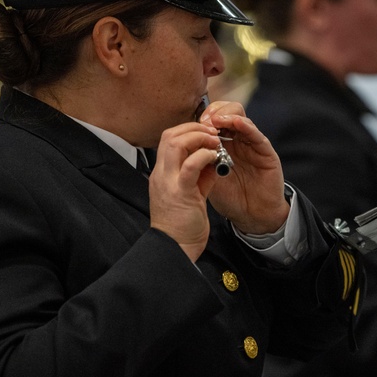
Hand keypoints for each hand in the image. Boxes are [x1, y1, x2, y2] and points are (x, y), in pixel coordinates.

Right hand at [149, 121, 226, 261]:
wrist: (176, 248)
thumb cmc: (183, 224)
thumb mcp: (191, 193)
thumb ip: (199, 175)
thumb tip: (212, 158)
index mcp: (162, 174)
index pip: (168, 139)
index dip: (188, 131)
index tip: (207, 134)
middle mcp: (161, 174)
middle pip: (169, 135)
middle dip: (193, 128)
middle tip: (212, 133)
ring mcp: (168, 182)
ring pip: (175, 143)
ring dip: (198, 137)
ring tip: (214, 141)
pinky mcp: (180, 192)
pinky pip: (191, 165)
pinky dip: (204, 155)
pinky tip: (215, 157)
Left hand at [199, 101, 290, 234]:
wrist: (252, 217)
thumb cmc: (231, 198)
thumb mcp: (207, 178)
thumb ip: (197, 160)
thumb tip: (179, 147)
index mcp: (224, 144)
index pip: (213, 120)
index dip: (203, 118)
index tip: (193, 124)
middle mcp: (238, 141)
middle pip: (227, 112)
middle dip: (214, 112)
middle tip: (204, 122)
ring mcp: (252, 146)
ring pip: (241, 117)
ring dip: (227, 115)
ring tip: (216, 121)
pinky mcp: (266, 153)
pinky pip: (257, 135)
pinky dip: (246, 126)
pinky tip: (236, 123)